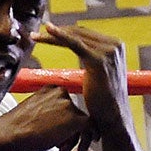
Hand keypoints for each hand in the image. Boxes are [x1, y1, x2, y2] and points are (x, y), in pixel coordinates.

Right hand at [0, 85, 91, 150]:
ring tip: (64, 150)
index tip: (62, 135)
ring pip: (82, 121)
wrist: (9, 133)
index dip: (64, 123)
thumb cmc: (16, 128)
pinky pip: (90, 128)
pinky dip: (87, 139)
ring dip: (75, 138)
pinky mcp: (75, 118)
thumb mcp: (33, 113)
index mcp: (50, 89)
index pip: (65, 105)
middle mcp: (61, 93)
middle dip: (69, 132)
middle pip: (75, 113)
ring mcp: (68, 104)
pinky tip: (80, 150)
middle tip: (62, 146)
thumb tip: (60, 126)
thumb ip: (48, 114)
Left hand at [36, 21, 128, 139]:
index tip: (46, 34)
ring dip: (53, 35)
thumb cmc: (103, 102)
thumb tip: (81, 52)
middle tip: (35, 34)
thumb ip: (92, 61)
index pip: (85, 35)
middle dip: (56, 32)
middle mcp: (115, 45)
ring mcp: (109, 51)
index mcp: (115, 46)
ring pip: (75, 37)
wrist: (112, 118)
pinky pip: (76, 44)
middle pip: (79, 33)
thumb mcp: (99, 74)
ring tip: (34, 36)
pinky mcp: (99, 59)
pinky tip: (48, 31)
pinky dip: (61, 37)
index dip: (64, 32)